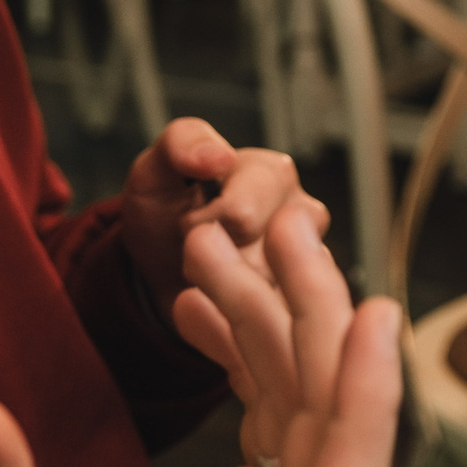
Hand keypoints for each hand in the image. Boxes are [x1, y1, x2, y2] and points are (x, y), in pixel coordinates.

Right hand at [0, 208, 400, 466]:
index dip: (366, 403)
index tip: (374, 308)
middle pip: (331, 437)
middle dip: (311, 318)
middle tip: (278, 222)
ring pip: (306, 427)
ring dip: (271, 330)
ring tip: (212, 251)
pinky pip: (276, 442)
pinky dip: (249, 370)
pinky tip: (204, 310)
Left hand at [122, 117, 328, 311]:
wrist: (163, 272)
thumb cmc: (167, 214)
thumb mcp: (155, 171)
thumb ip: (182, 145)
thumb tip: (219, 155)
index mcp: (274, 172)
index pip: (241, 215)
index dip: (201, 226)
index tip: (190, 219)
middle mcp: (304, 214)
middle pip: (256, 259)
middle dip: (212, 261)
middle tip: (197, 247)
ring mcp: (310, 261)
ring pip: (264, 296)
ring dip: (224, 292)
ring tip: (212, 271)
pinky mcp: (303, 302)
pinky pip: (270, 321)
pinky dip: (236, 317)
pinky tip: (227, 298)